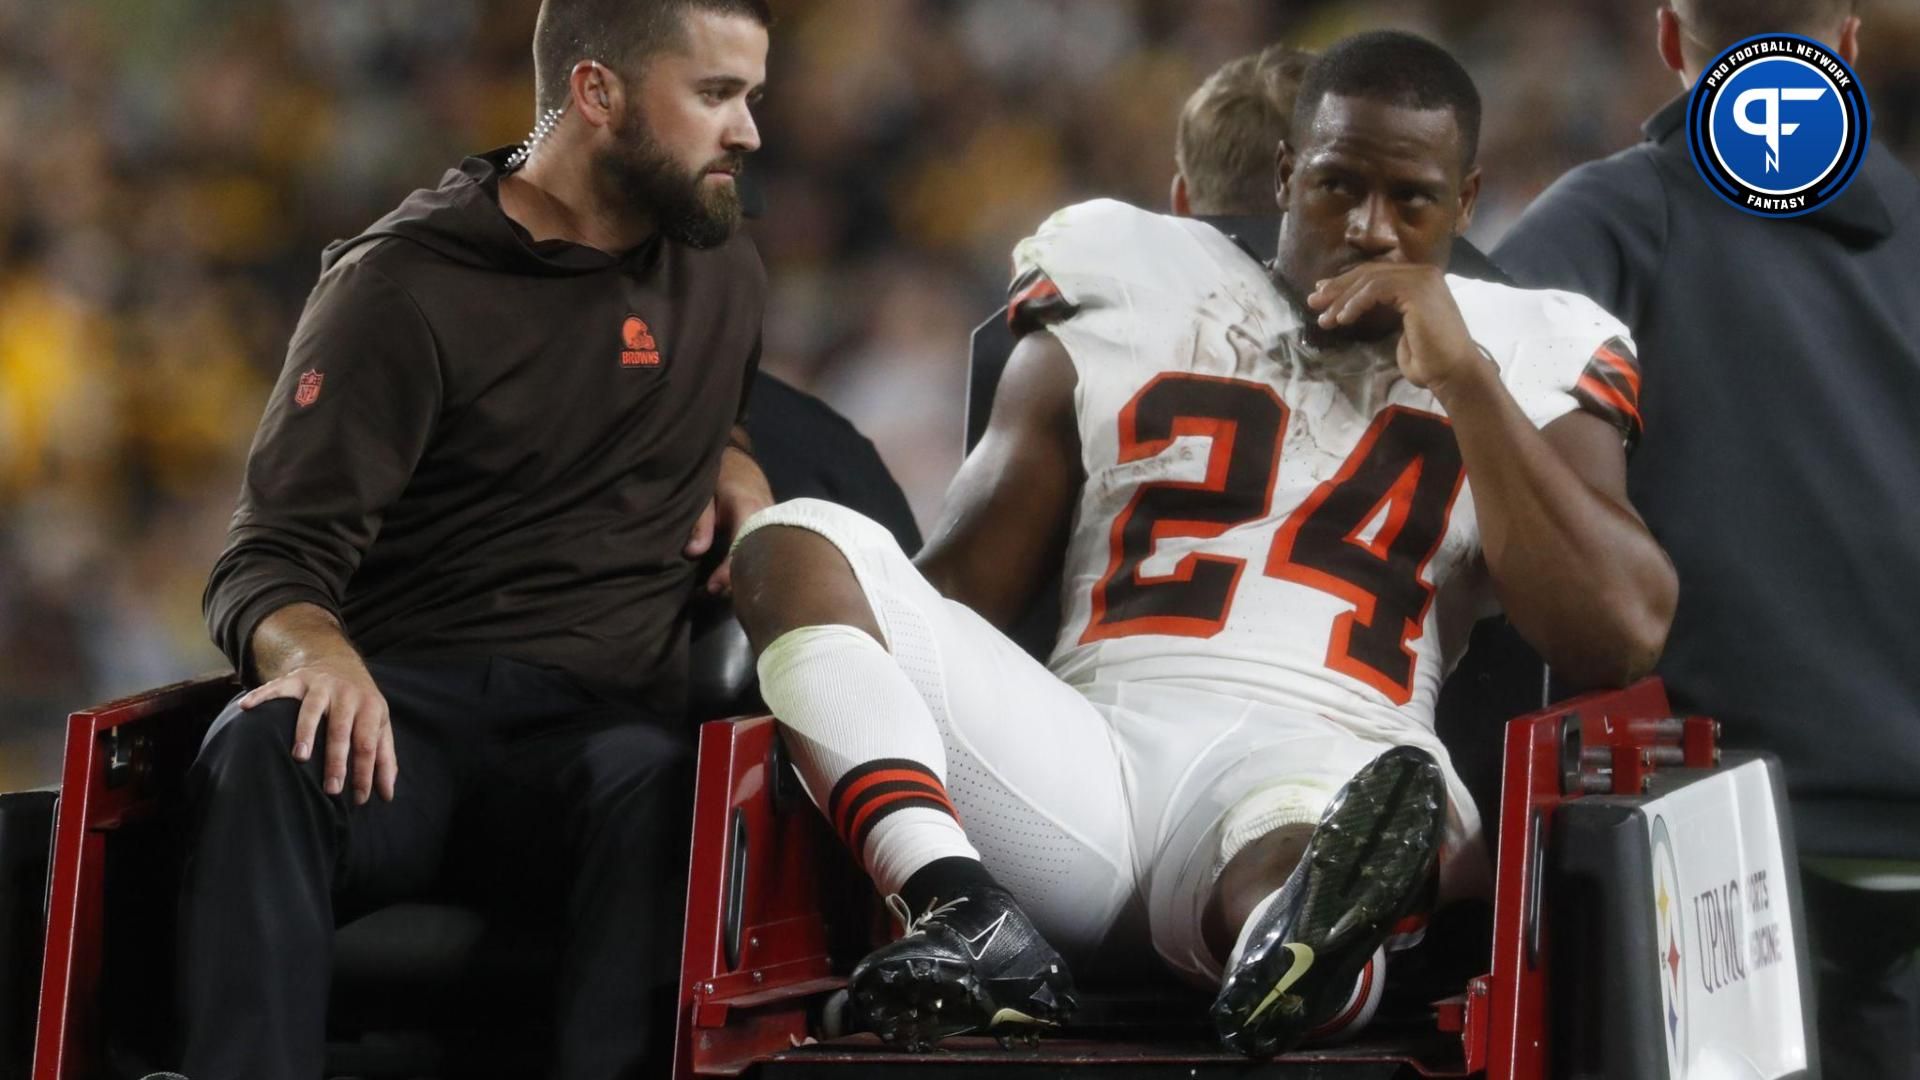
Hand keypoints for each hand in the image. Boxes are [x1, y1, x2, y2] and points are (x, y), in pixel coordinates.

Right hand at [240, 653, 396, 804]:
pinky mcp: (296, 679)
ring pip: (312, 709)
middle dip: (336, 760)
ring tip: (300, 757)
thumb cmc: (361, 706)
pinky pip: (277, 687)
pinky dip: (261, 696)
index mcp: (370, 707)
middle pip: (341, 729)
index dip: (365, 772)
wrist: (340, 664)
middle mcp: (346, 694)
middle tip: (331, 788)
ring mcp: (320, 685)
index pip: (368, 744)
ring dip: (306, 732)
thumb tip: (387, 794)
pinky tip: (245, 707)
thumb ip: (385, 759)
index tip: (359, 798)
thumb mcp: (380, 727)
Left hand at [685, 445, 773, 594]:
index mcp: (750, 509)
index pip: (742, 547)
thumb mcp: (705, 492)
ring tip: (719, 589)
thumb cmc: (721, 473)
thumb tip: (694, 552)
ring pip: (765, 560)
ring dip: (744, 576)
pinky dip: (750, 567)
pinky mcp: (773, 532)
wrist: (741, 461)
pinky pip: (765, 554)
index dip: (728, 571)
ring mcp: (775, 527)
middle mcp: (768, 521)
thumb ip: (701, 521)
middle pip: (759, 561)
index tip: (712, 587)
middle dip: (738, 582)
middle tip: (713, 594)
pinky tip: (735, 578)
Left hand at [1308, 264, 1490, 396]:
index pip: (1375, 275)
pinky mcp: (1418, 289)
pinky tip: (1342, 319)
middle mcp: (1422, 273)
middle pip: (1369, 273)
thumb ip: (1381, 311)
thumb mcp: (1398, 330)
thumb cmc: (1428, 360)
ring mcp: (1422, 279)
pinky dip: (1356, 302)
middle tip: (1313, 302)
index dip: (1346, 283)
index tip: (1322, 295)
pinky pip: (1377, 289)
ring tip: (1325, 319)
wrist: (1452, 373)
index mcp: (1419, 280)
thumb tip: (1352, 305)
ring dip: (1342, 299)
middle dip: (1338, 288)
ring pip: (1370, 280)